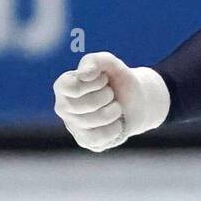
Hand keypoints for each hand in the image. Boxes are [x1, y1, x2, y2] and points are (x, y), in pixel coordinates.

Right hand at [52, 51, 169, 151]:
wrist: (137, 101)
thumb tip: (84, 74)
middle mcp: (63, 106)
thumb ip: (96, 61)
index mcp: (63, 86)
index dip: (94, 83)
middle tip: (111, 94)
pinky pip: (98, 138)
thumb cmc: (118, 80)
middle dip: (105, 97)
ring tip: (115, 107)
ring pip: (91, 123)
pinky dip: (114, 129)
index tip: (104, 79)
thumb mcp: (111, 64)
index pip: (71, 88)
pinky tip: (116, 122)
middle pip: (82, 106)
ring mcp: (72, 125)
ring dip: (112, 112)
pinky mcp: (85, 140)